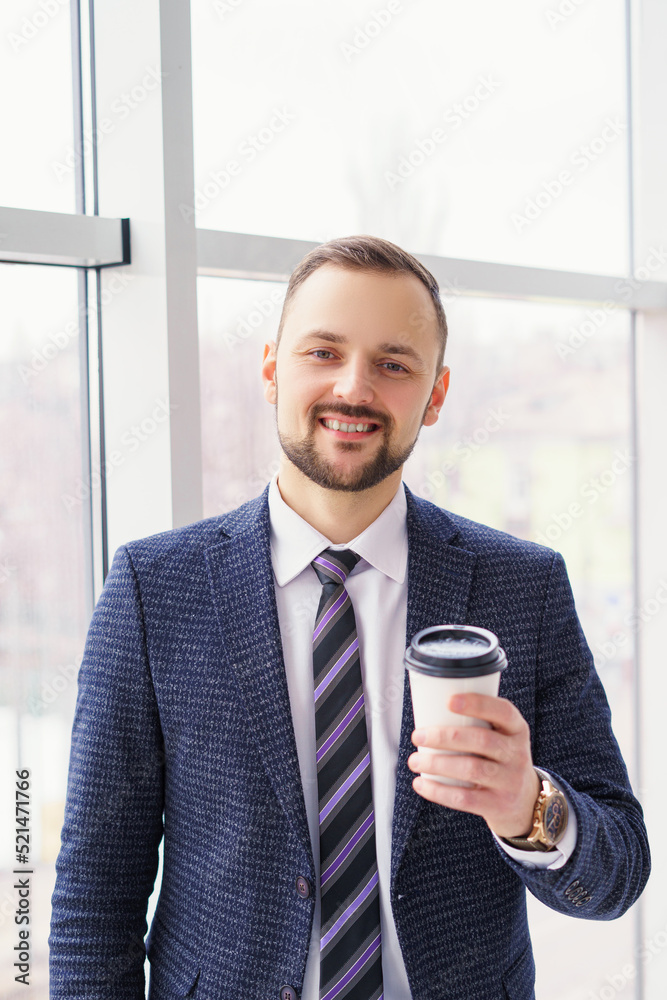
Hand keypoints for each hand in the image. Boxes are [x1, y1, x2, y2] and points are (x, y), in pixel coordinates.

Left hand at [407, 693, 540, 838]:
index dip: (478, 704)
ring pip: (471, 769)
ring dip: (437, 764)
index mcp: (517, 730)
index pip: (503, 712)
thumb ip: (477, 724)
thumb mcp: (502, 738)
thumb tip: (428, 710)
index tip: (449, 701)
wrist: (525, 803)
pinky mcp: (498, 805)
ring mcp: (510, 781)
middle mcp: (517, 754)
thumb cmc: (500, 760)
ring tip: (414, 761)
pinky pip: (465, 798)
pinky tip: (421, 784)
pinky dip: (438, 791)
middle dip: (444, 737)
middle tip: (418, 736)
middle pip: (481, 740)